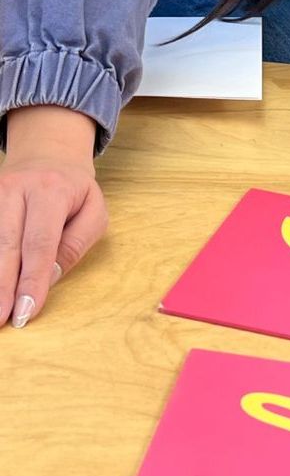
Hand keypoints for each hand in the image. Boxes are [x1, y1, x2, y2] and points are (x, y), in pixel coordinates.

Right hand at [1, 106, 106, 327]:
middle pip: (6, 245)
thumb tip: (47, 278)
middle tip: (4, 319)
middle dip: (4, 286)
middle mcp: (15, 188)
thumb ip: (75, 244)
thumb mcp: (94, 211)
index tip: (27, 311)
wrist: (48, 156)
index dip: (32, 279)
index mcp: (52, 190)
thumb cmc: (75, 191)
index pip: (40, 242)